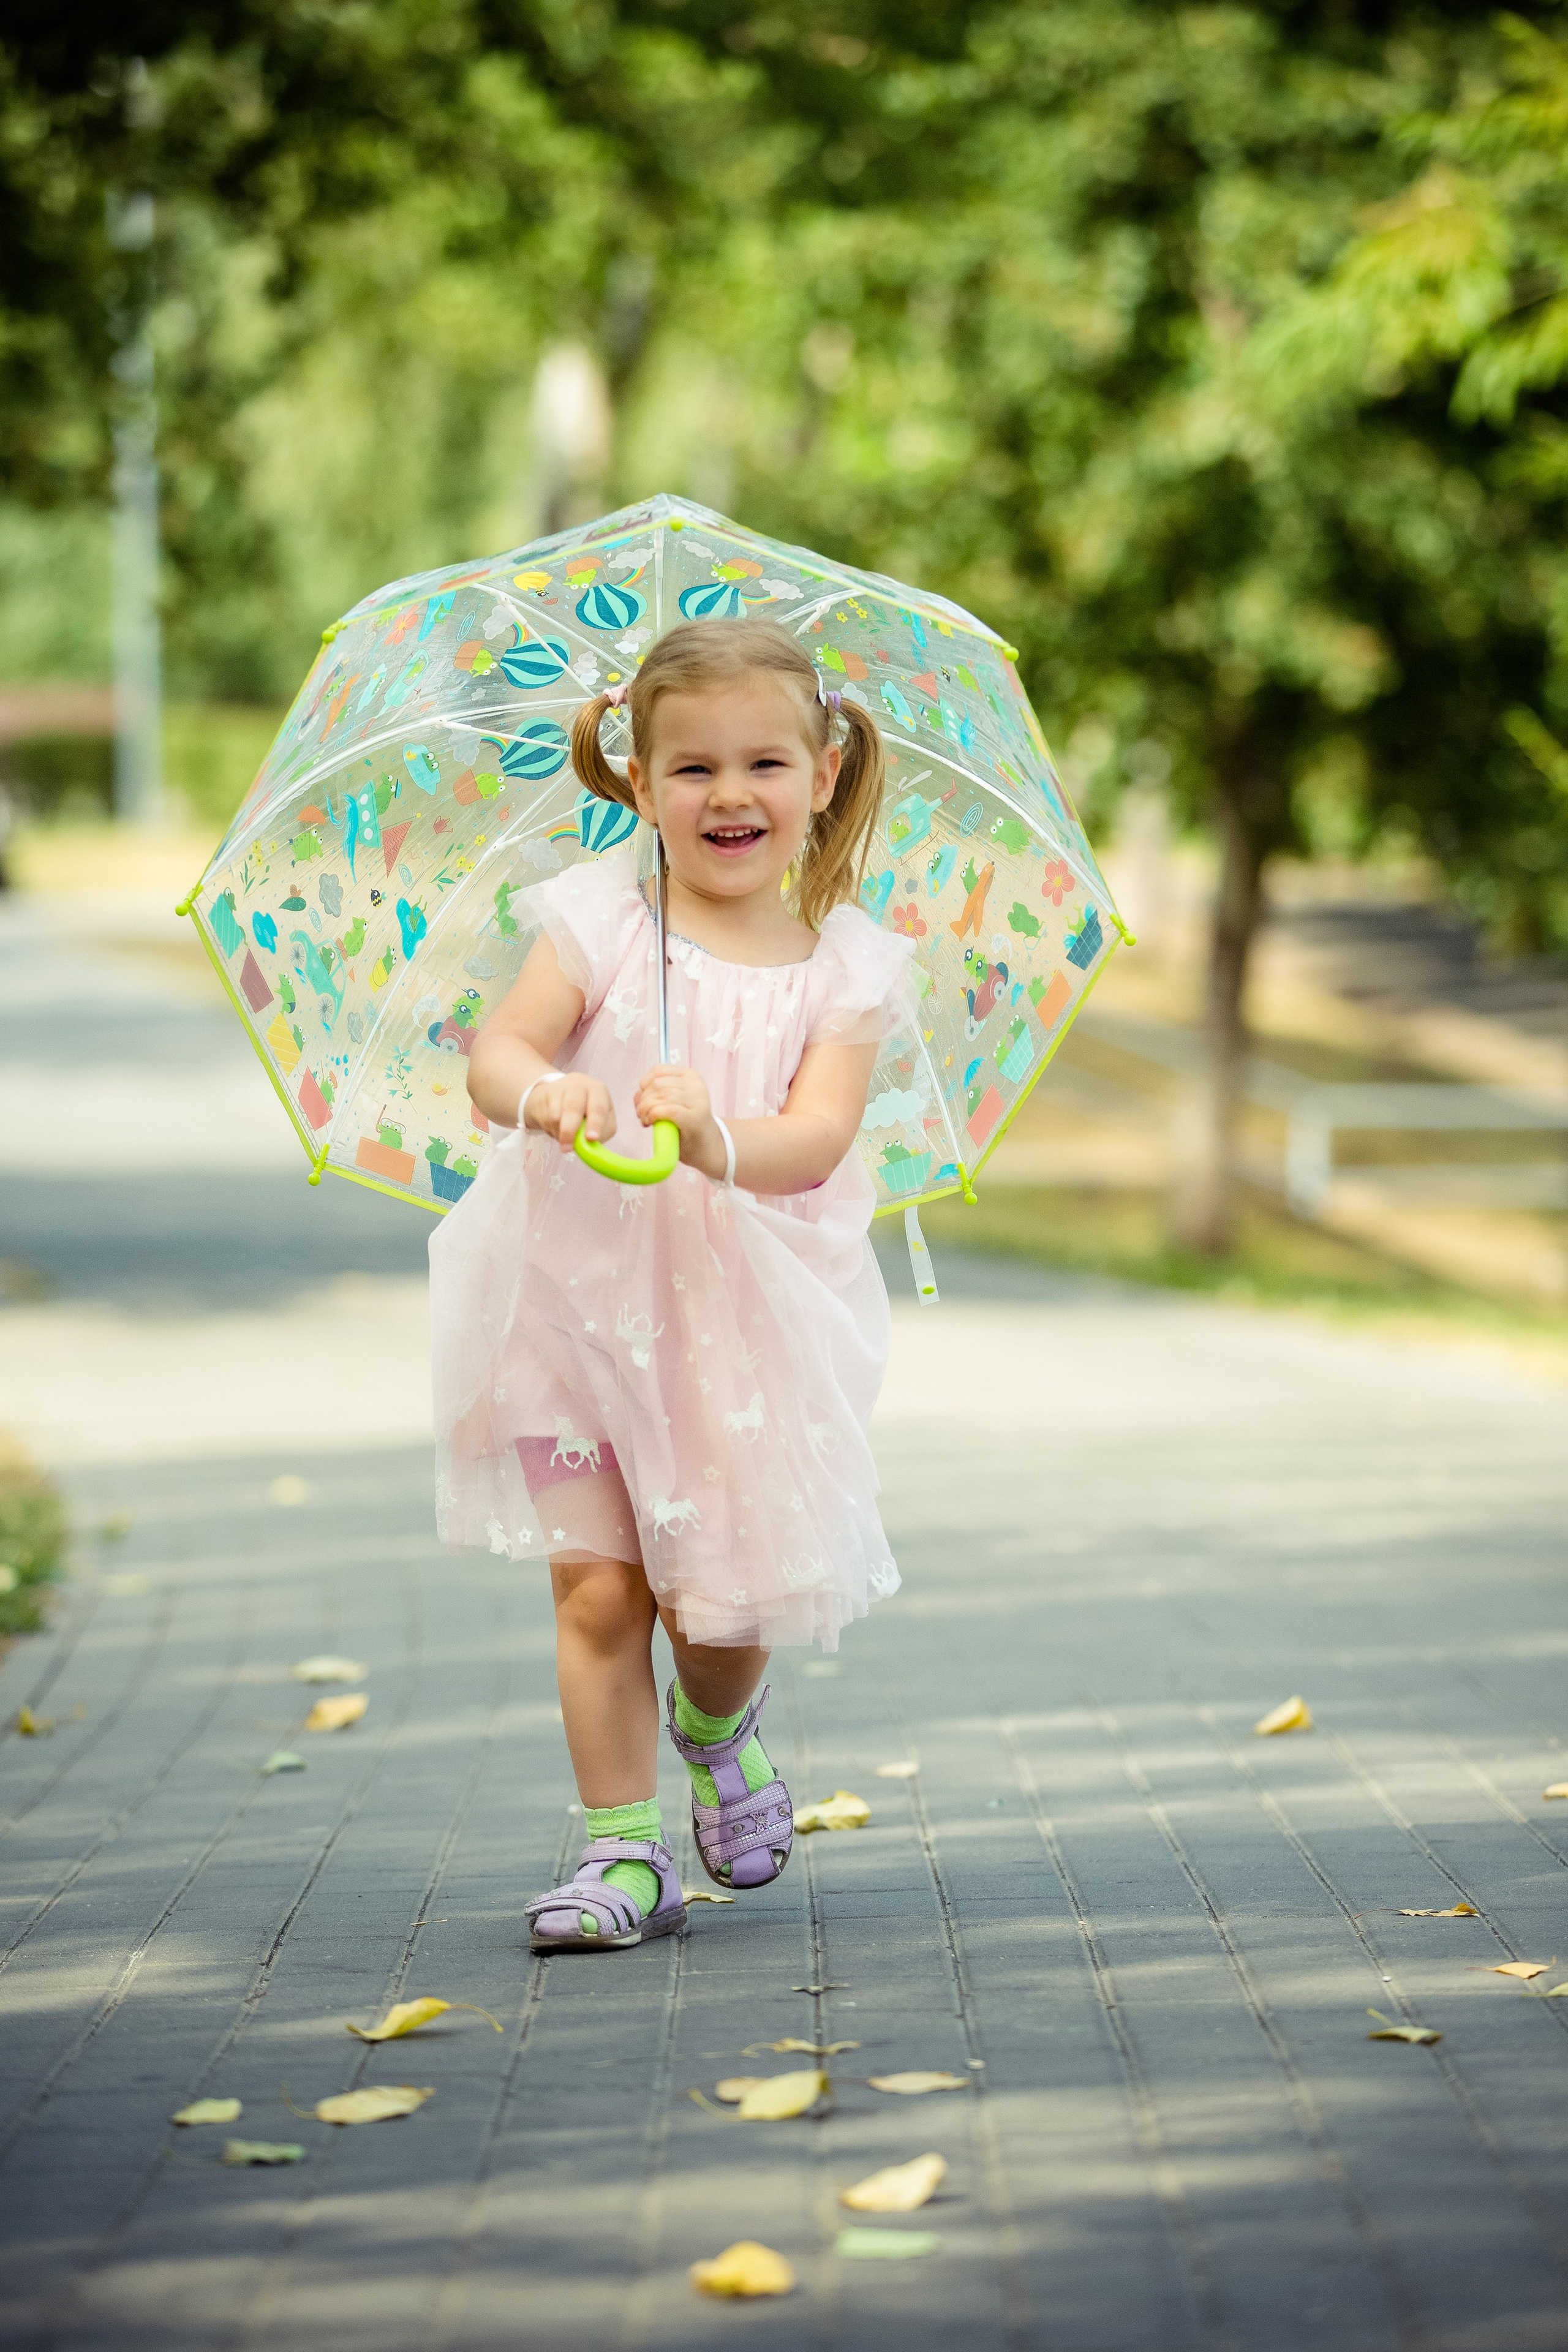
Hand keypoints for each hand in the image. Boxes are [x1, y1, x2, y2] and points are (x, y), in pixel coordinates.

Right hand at [523, 1072, 615, 1152]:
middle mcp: (581, 1084)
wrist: (555, 1098)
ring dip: (560, 1134)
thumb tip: (589, 1144)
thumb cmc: (582, 1113)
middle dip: (571, 1130)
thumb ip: (598, 1133)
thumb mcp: (597, 1122)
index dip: (595, 1124)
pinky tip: (554, 1127)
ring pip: (557, 1116)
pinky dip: (550, 1129)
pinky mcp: (546, 1093)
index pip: (599, 1107)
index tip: (591, 1138)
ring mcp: (562, 1086)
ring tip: (564, 1138)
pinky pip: (546, 1117)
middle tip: (569, 1147)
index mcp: (599, 1091)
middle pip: (574, 1107)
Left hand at [634, 1064, 725, 1178]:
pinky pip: (666, 1110)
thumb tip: (638, 1095)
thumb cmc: (685, 1125)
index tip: (643, 1099)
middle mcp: (696, 1085)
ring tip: (646, 1120)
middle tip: (642, 1115)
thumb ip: (654, 1095)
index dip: (645, 1084)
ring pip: (659, 1097)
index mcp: (691, 1076)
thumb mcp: (671, 1103)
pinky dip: (653, 1115)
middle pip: (657, 1085)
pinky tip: (651, 1123)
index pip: (659, 1070)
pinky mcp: (695, 1117)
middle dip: (643, 1100)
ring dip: (645, 1110)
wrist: (706, 1146)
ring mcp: (698, 1101)